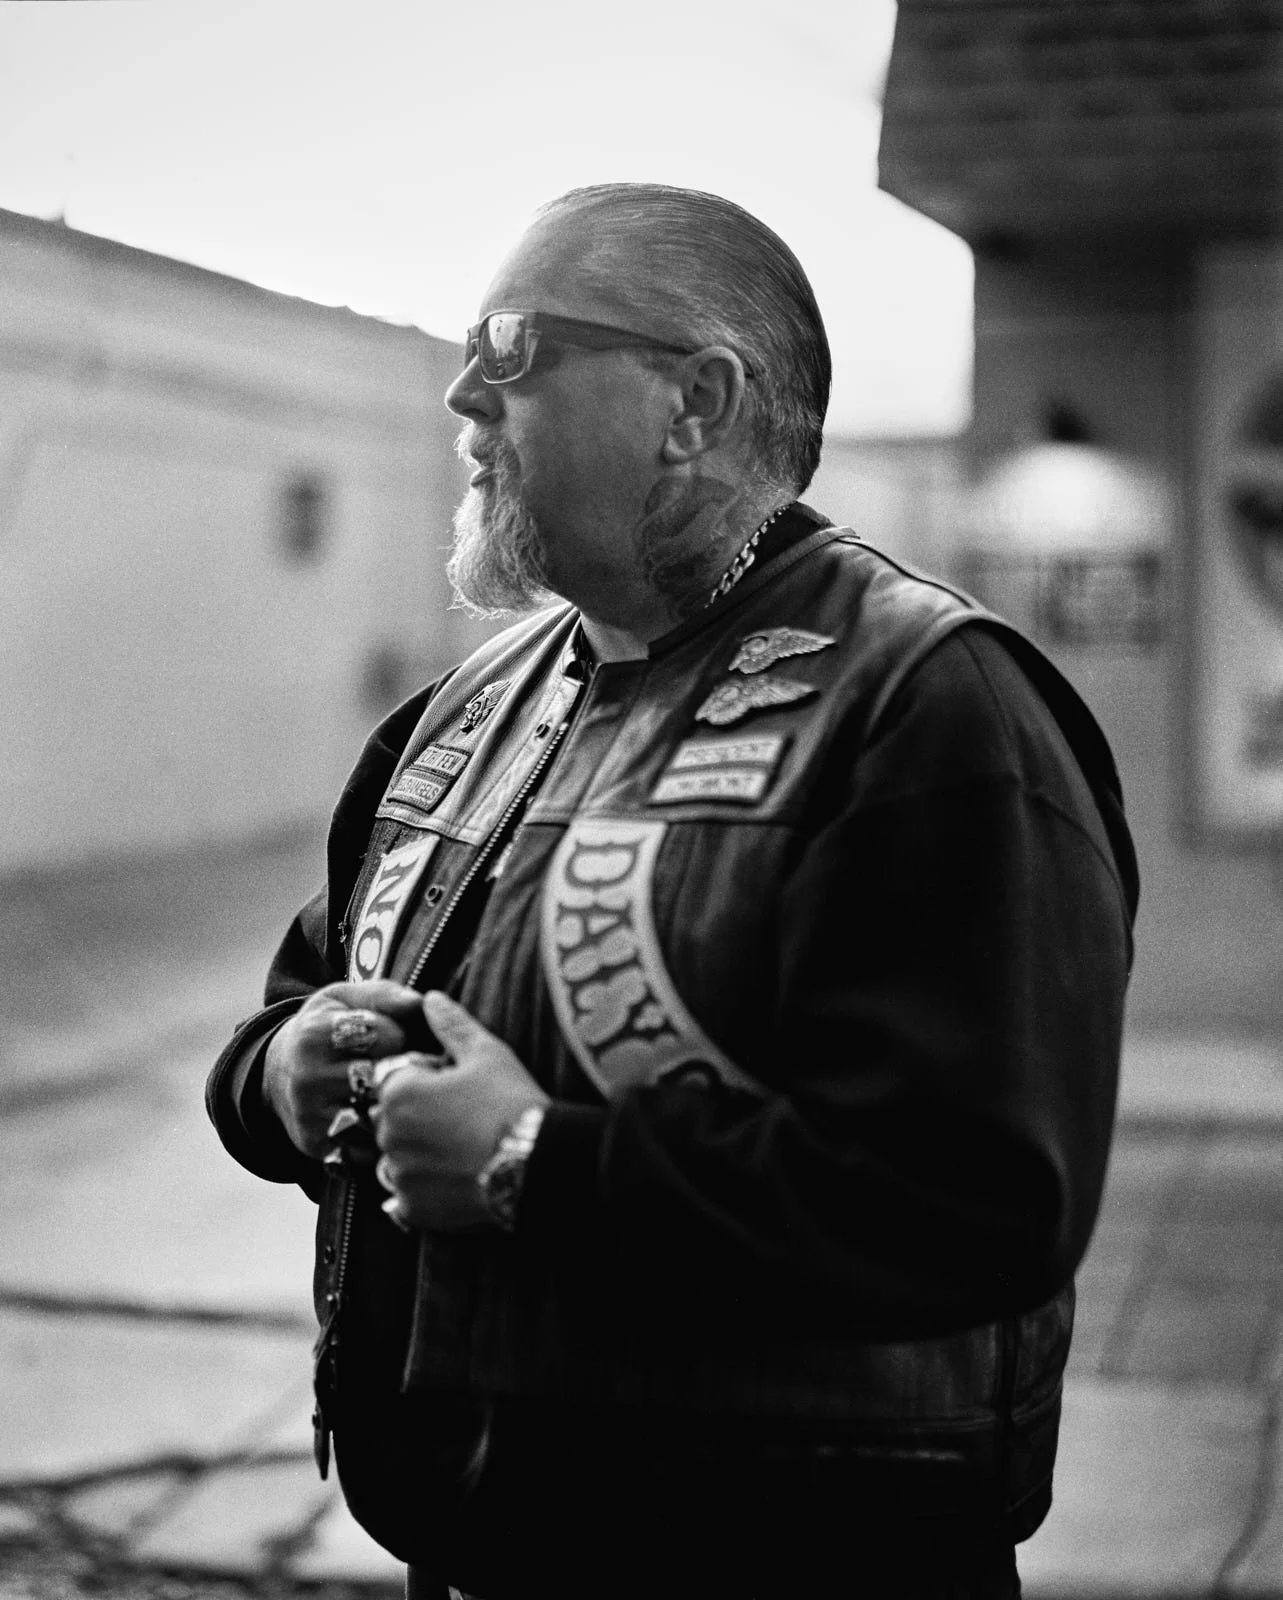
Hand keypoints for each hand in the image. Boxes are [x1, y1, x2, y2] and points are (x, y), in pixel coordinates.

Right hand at [263, 980, 429, 1158]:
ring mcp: (311, 1116)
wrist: (284, 1071)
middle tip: (406, 1067)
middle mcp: (307, 1077)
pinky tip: (385, 1119)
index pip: (387, 1036)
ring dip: (397, 1104)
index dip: (401, 1035)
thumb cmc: (328, 1028)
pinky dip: (384, 1134)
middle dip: (403, 1071)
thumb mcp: (348, 1000)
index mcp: (315, 1034)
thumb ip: (385, 996)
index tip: (394, 1037)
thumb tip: (419, 1004)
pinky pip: (369, 1145)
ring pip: (380, 1114)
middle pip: (384, 1077)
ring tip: (399, 1091)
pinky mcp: (318, 1146)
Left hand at [371, 991, 549, 1232]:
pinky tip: (458, 1177)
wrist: (538, 1163)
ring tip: (463, 1150)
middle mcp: (388, 1135)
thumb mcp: (486, 1052)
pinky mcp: (413, 1210)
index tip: (456, 1085)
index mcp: (398, 1092)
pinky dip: (425, 1189)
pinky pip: (406, 1196)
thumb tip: (431, 999)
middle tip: (464, 1118)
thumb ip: (451, 1024)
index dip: (424, 1078)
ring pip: (397, 1157)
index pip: (393, 1078)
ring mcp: (399, 1176)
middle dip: (417, 1116)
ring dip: (418, 1153)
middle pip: (392, 1119)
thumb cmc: (511, 1101)